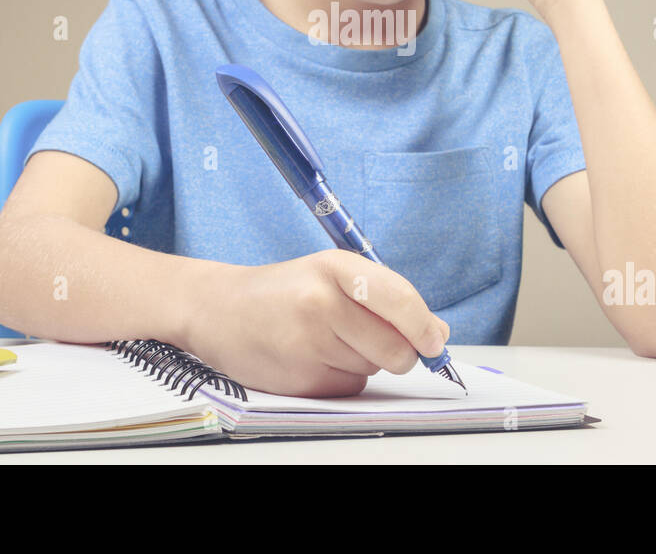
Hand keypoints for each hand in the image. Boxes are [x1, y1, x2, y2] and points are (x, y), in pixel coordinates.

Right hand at [183, 250, 450, 397]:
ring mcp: (308, 343)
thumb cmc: (284, 292)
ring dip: (363, 361)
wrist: (218, 310)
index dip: (423, 326)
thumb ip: (386, 300)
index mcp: (336, 267)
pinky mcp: (300, 379)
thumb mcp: (332, 277)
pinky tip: (311, 358)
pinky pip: (348, 387)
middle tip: (365, 336)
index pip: (399, 299)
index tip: (434, 342)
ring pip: (373, 369)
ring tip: (324, 339)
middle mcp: (321, 302)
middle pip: (395, 347)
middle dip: (396, 352)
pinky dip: (340, 378)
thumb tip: (437, 333)